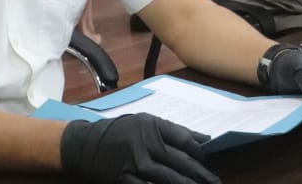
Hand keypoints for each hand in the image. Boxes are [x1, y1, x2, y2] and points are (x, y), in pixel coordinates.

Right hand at [60, 114, 217, 183]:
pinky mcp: (125, 180)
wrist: (86, 145)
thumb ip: (175, 131)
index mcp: (153, 127)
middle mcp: (145, 145)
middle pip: (180, 162)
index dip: (199, 152)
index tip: (208, 162)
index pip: (184, 140)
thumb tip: (204, 140)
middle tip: (215, 183)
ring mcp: (135, 164)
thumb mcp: (147, 123)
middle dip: (200, 175)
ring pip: (168, 180)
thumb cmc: (121, 132)